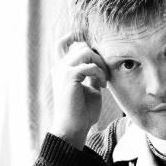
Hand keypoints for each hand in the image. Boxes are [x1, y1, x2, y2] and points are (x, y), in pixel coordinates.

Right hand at [49, 33, 107, 149]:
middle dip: (98, 58)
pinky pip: (89, 65)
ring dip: (100, 64)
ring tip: (104, 80)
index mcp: (63, 69)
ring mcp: (62, 70)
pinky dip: (99, 73)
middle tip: (105, 75)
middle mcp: (60, 67)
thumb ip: (92, 75)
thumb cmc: (82, 112)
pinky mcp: (68, 76)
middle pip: (82, 46)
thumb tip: (100, 66)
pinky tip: (102, 85)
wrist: (73, 127)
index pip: (62, 44)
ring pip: (85, 51)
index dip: (75, 38)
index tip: (92, 46)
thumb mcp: (90, 89)